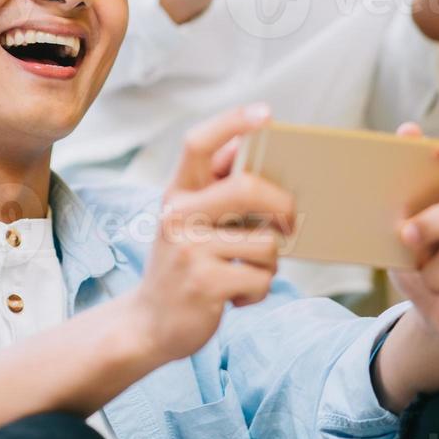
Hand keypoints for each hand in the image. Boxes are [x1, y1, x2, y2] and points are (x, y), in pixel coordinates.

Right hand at [130, 104, 294, 361]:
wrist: (148, 324)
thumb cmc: (181, 266)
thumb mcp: (185, 222)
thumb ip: (212, 189)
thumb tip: (246, 148)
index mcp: (176, 194)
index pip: (198, 143)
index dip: (232, 122)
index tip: (266, 114)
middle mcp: (178, 215)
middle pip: (247, 188)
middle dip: (282, 206)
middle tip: (290, 225)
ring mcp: (189, 250)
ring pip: (265, 242)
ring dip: (269, 264)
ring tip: (248, 273)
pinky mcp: (204, 284)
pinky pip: (260, 278)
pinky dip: (258, 291)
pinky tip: (238, 298)